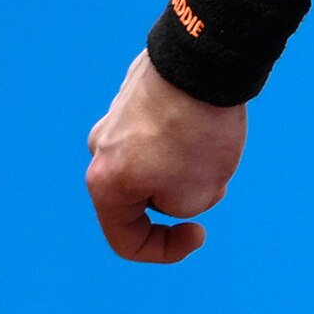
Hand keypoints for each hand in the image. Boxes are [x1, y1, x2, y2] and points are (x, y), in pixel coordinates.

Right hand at [85, 50, 244, 264]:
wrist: (203, 63)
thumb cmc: (197, 134)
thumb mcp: (197, 197)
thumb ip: (177, 207)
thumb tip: (174, 181)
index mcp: (105, 183)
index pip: (126, 240)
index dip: (165, 250)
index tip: (200, 233)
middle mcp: (100, 149)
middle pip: (140, 199)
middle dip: (179, 199)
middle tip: (212, 182)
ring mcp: (114, 119)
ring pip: (152, 165)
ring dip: (184, 167)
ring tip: (212, 145)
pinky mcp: (135, 95)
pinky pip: (159, 133)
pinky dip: (183, 137)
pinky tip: (206, 120)